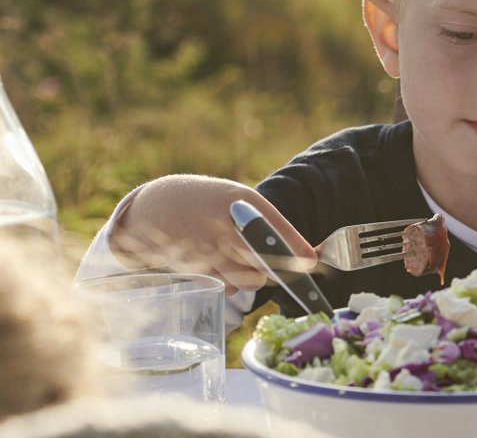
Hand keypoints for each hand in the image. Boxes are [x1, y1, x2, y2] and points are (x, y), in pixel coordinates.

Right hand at [110, 175, 317, 293]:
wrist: (155, 206)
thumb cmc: (206, 202)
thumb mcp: (235, 201)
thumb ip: (262, 222)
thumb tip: (300, 254)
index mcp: (243, 200)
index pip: (276, 227)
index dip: (296, 247)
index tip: (312, 262)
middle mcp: (225, 223)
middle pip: (262, 260)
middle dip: (275, 270)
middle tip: (273, 267)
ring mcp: (206, 246)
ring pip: (244, 279)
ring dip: (250, 279)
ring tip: (242, 265)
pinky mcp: (191, 266)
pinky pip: (222, 285)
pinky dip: (228, 283)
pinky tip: (218, 267)